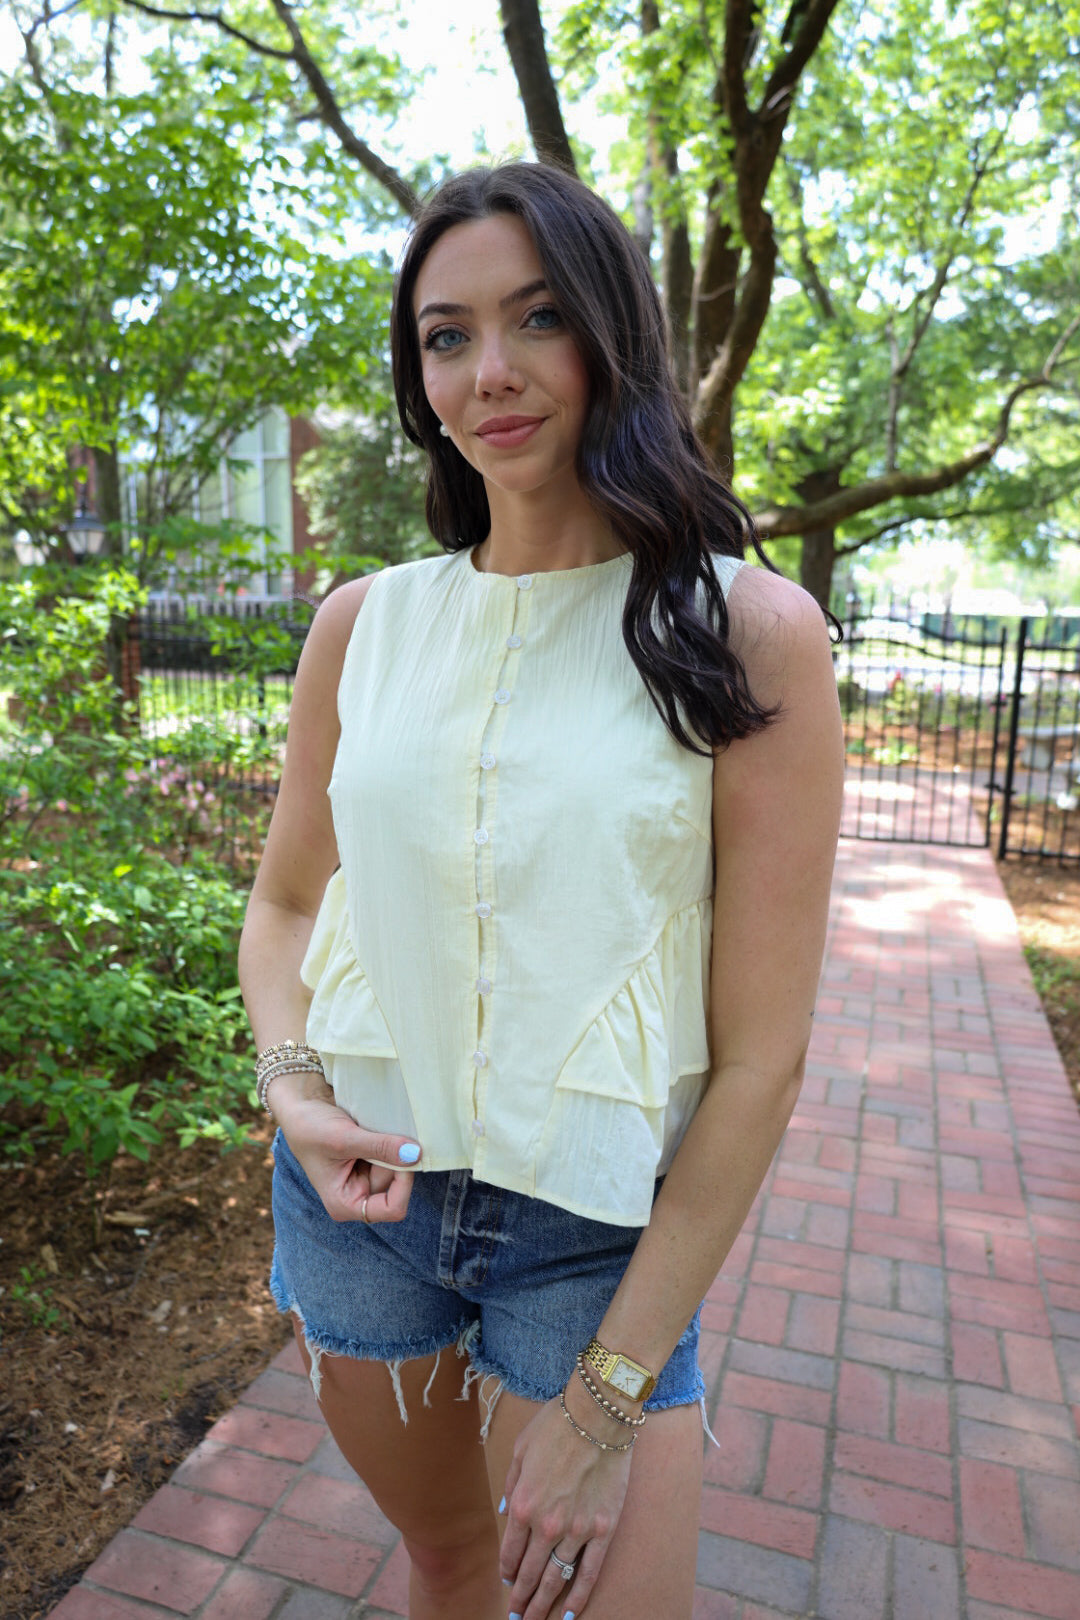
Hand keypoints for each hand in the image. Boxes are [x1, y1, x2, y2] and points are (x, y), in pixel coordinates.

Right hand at [269, 1069, 420, 1223]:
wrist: (301, 1104)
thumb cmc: (310, 1127)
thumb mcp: (344, 1138)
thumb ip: (380, 1147)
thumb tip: (415, 1154)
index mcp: (345, 1203)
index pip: (391, 1209)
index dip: (403, 1184)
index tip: (404, 1154)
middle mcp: (358, 1195)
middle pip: (397, 1185)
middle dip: (395, 1159)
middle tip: (378, 1134)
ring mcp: (366, 1177)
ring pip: (398, 1167)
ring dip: (394, 1146)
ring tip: (372, 1128)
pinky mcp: (371, 1159)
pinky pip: (395, 1154)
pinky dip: (393, 1140)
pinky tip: (377, 1127)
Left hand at [499, 1386, 633, 1619]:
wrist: (598, 1414)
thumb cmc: (556, 1425)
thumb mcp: (521, 1450)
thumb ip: (511, 1485)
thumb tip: (505, 1514)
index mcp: (522, 1504)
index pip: (510, 1553)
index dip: (507, 1572)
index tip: (506, 1583)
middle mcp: (546, 1524)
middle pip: (530, 1574)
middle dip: (521, 1599)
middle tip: (516, 1617)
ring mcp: (576, 1531)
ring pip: (556, 1578)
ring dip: (543, 1603)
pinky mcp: (603, 1530)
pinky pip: (589, 1572)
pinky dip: (578, 1596)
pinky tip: (570, 1613)